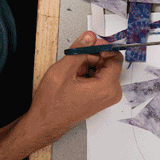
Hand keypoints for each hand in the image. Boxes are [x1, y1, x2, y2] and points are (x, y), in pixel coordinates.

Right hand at [15, 31, 122, 147]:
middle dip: (90, 57)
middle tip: (74, 60)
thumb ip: (79, 50)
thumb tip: (89, 37)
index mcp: (107, 86)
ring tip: (71, 72)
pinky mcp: (100, 97)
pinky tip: (73, 78)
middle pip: (107, 62)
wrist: (45, 123)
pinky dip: (86, 73)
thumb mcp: (63, 70)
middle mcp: (111, 92)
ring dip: (86, 65)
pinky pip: (98, 77)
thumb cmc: (52, 105)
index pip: (115, 56)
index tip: (90, 43)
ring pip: (101, 68)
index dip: (101, 47)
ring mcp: (106, 96)